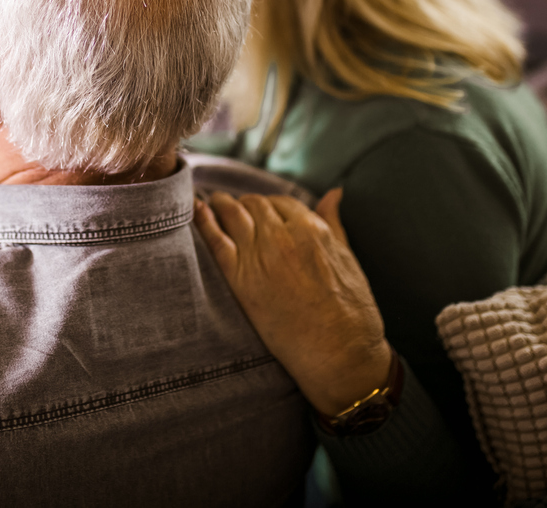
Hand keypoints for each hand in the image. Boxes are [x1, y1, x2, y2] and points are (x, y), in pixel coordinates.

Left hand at [194, 190, 391, 415]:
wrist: (339, 354)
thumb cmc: (351, 311)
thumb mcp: (348, 258)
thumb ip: (334, 222)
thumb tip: (334, 192)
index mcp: (312, 229)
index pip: (280, 202)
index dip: (268, 206)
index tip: (260, 212)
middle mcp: (283, 237)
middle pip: (254, 205)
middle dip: (245, 205)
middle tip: (234, 208)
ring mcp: (259, 257)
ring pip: (233, 215)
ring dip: (221, 205)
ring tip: (212, 203)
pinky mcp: (240, 280)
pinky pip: (215, 241)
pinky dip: (203, 221)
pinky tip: (196, 211)